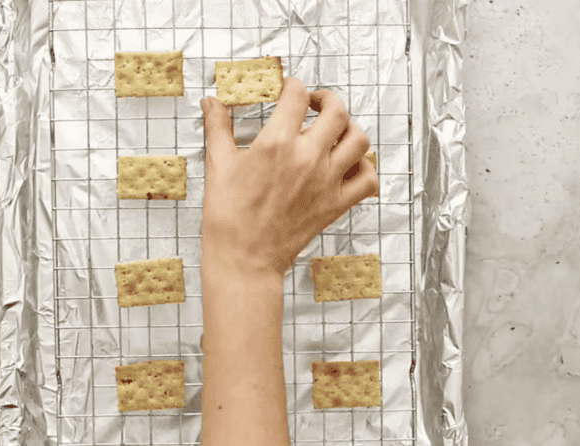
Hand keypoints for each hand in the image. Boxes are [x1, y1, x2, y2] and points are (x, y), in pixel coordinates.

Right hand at [200, 77, 378, 276]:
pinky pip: (368, 180)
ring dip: (349, 130)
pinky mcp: (336, 205)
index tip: (288, 89)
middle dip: (327, 100)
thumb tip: (212, 102)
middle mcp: (307, 158)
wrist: (243, 258)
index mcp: (276, 143)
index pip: (296, 96)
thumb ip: (218, 127)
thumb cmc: (228, 216)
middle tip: (316, 103)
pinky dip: (364, 169)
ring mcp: (326, 182)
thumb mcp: (219, 165)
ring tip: (334, 132)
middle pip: (337, 112)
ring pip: (359, 141)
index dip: (293, 86)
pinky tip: (347, 166)